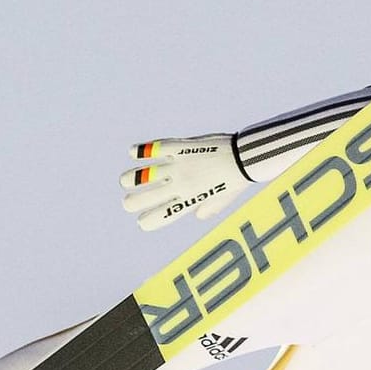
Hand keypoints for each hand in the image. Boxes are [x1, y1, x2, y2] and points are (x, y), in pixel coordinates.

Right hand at [120, 134, 251, 230]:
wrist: (246, 157)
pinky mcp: (181, 148)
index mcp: (191, 200)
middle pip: (146, 198)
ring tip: (125, 181)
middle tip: (128, 203)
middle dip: (131, 203)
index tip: (142, 222)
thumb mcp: (225, 199)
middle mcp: (181, 184)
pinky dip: (142, 150)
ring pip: (145, 175)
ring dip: (130, 179)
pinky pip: (156, 148)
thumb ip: (209, 208)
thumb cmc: (237, 180)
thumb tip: (198, 215)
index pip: (162, 216)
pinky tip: (132, 152)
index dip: (148, 221)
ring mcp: (180, 166)